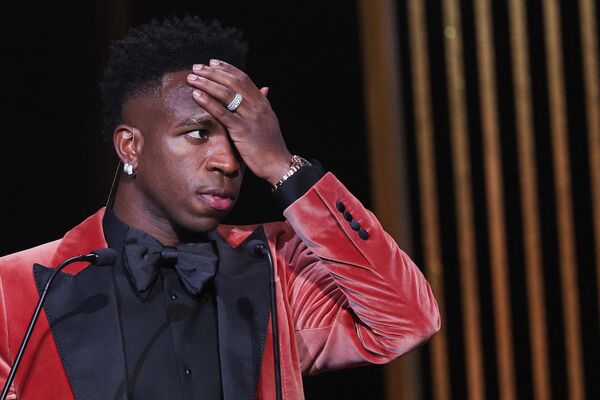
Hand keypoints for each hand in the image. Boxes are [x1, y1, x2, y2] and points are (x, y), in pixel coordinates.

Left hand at [187, 60, 291, 184]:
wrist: (278, 163)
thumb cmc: (271, 145)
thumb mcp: (269, 119)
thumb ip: (263, 103)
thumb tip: (264, 88)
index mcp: (263, 102)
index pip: (243, 78)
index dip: (227, 69)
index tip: (212, 63)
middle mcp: (257, 106)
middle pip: (233, 82)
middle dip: (213, 73)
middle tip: (197, 68)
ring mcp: (250, 117)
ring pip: (226, 94)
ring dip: (206, 84)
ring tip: (192, 79)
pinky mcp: (242, 130)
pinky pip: (222, 113)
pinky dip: (208, 102)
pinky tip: (196, 95)